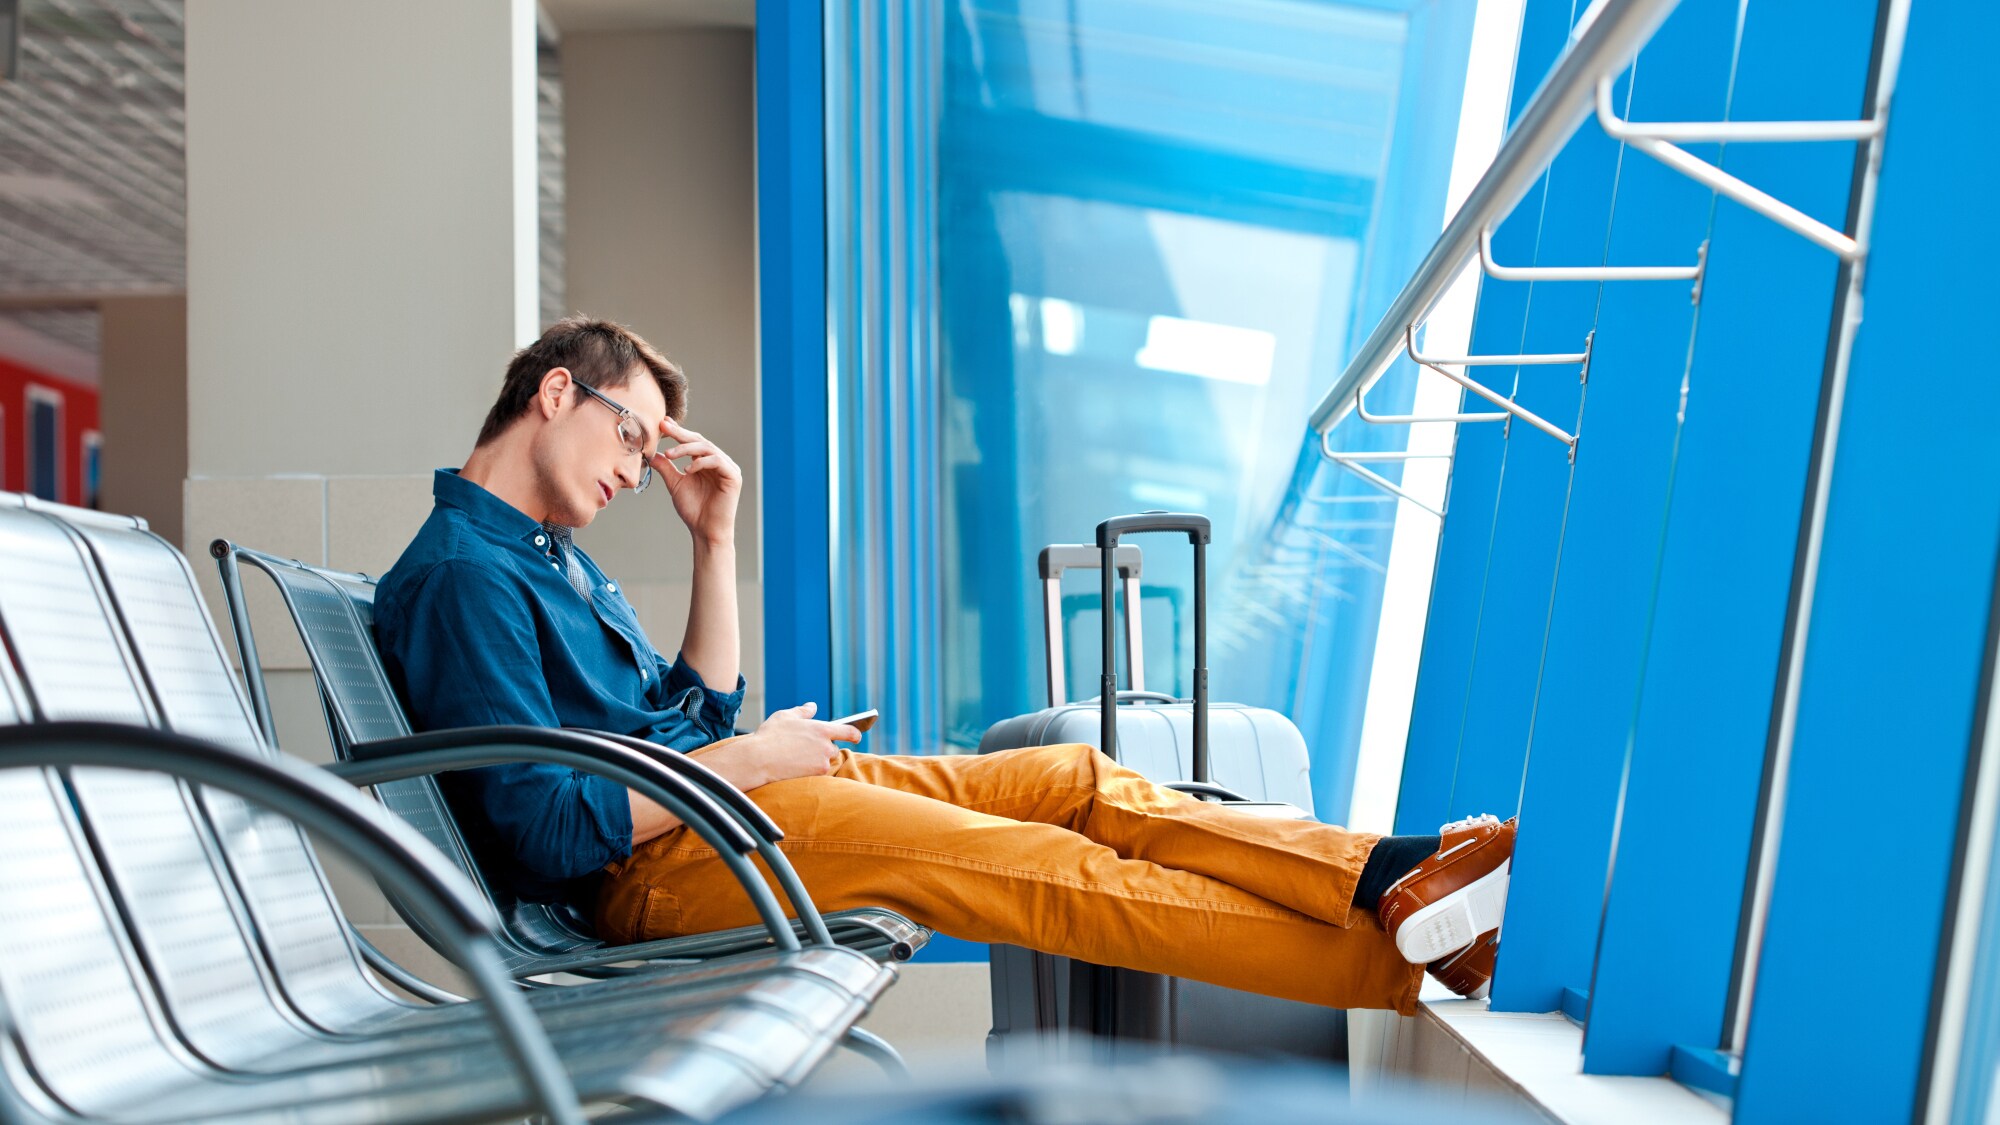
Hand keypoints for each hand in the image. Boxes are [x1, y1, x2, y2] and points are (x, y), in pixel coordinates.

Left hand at [652, 417, 741, 548]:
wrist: (705, 531)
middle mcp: (719, 462)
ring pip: (708, 448)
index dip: (678, 432)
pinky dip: (701, 462)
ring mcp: (728, 468)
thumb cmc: (693, 510)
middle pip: (700, 441)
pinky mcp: (733, 476)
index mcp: (707, 462)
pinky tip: (687, 469)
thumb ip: (666, 468)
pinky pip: (717, 461)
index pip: (693, 442)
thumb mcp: (675, 484)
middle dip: (680, 433)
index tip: (662, 424)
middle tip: (664, 426)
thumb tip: (652, 454)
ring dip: (687, 448)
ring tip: (669, 454)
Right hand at [705, 702, 861, 789]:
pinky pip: (818, 771)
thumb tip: (813, 706)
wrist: (758, 760)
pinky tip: (794, 766)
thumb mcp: (785, 716)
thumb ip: (802, 711)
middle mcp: (826, 745)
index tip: (857, 736)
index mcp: (822, 728)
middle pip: (832, 748)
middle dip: (823, 748)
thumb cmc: (770, 736)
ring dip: (816, 759)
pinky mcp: (816, 774)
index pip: (849, 731)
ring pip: (825, 760)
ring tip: (795, 757)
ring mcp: (822, 761)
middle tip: (802, 748)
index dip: (855, 734)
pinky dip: (810, 769)